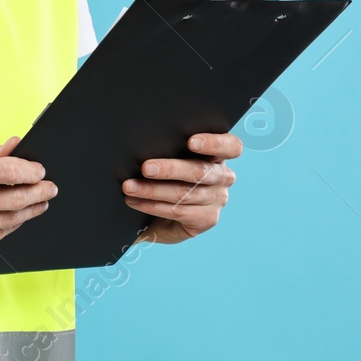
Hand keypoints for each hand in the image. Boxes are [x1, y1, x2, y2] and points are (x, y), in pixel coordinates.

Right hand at [0, 135, 57, 263]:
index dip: (30, 172)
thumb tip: (15, 144)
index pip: (6, 171)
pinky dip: (10, 226)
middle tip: (49, 189)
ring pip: (8, 220)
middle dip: (38, 193)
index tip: (39, 171)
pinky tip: (16, 218)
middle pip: (12, 199)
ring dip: (29, 211)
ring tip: (39, 204)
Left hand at [123, 133, 240, 245]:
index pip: (230, 146)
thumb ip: (166, 148)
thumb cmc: (163, 176)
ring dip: (152, 190)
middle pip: (201, 171)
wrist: (161, 213)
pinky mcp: (207, 219)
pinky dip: (152, 205)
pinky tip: (134, 201)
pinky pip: (177, 211)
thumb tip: (138, 141)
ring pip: (184, 193)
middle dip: (170, 169)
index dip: (214, 143)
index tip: (192, 141)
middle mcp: (222, 177)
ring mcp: (217, 199)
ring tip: (129, 186)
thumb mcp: (168, 158)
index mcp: (217, 155)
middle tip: (146, 168)